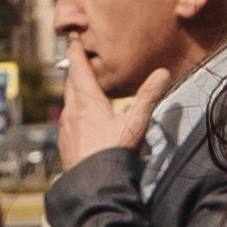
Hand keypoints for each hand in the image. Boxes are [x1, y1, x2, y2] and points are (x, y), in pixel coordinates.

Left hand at [58, 44, 171, 169]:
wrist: (94, 184)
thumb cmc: (114, 153)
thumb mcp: (136, 123)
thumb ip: (148, 96)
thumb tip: (162, 73)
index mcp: (87, 101)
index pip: (79, 69)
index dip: (77, 53)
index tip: (74, 41)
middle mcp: (72, 111)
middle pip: (70, 84)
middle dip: (75, 71)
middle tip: (77, 61)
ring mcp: (65, 128)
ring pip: (68, 103)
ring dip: (73, 92)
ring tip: (80, 88)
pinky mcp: (64, 143)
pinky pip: (67, 121)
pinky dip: (73, 112)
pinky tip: (80, 120)